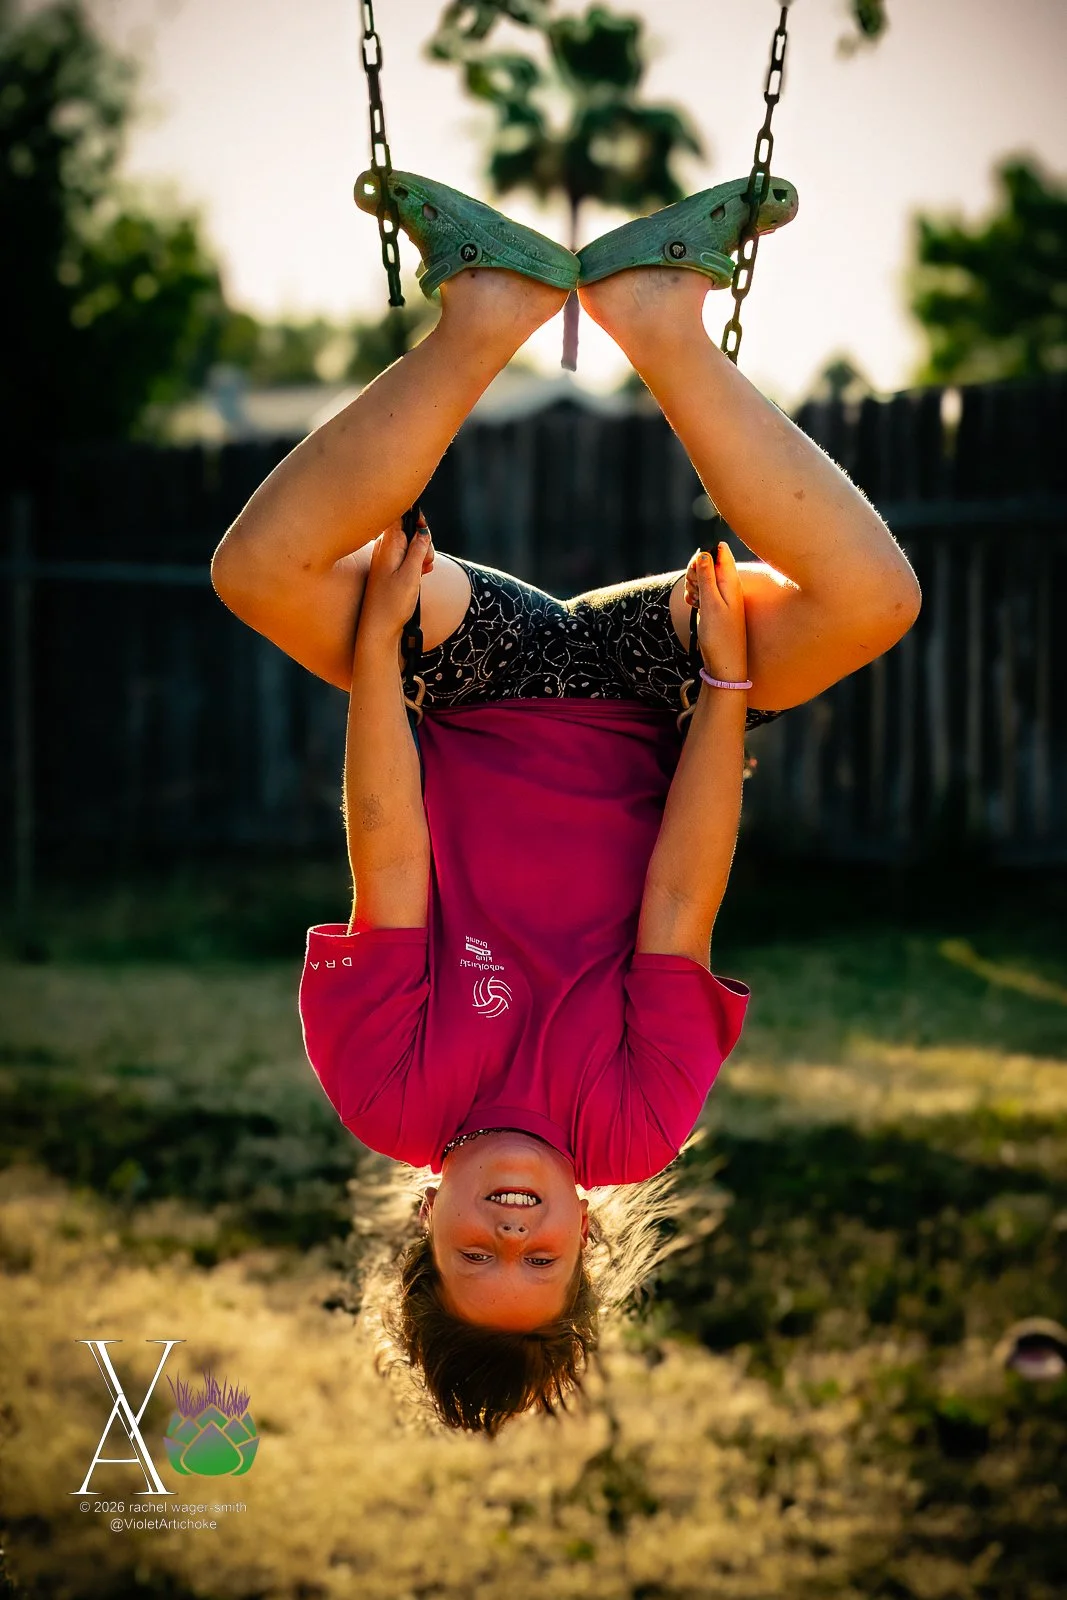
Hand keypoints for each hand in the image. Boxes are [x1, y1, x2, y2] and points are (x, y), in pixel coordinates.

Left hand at [358, 514, 434, 645]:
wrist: (378, 629)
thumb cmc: (393, 604)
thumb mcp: (411, 574)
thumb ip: (418, 549)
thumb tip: (423, 530)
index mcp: (388, 545)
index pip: (401, 515)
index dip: (416, 519)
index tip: (425, 534)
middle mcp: (383, 548)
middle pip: (408, 530)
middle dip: (423, 541)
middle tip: (426, 563)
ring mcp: (385, 559)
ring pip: (409, 544)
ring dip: (421, 555)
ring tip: (423, 572)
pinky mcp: (387, 570)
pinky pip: (405, 557)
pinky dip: (415, 563)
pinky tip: (420, 575)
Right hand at [683, 541, 747, 683]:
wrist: (724, 663)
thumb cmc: (720, 635)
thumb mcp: (711, 604)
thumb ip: (708, 577)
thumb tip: (705, 551)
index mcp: (731, 582)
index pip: (719, 552)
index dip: (704, 555)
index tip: (696, 568)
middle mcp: (728, 586)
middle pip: (708, 563)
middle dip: (695, 571)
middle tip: (694, 589)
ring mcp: (721, 596)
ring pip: (702, 578)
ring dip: (693, 584)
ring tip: (694, 600)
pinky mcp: (714, 606)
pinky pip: (701, 592)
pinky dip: (694, 595)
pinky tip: (692, 605)